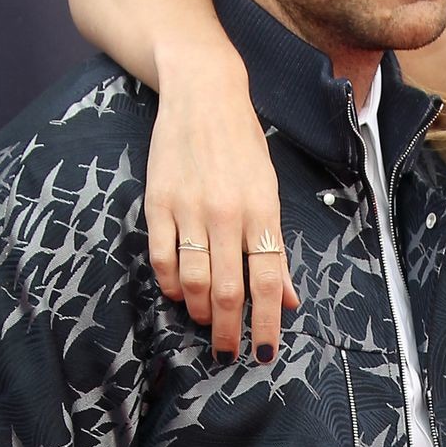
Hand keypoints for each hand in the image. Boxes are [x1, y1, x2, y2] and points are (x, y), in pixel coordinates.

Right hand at [144, 47, 297, 359]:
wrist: (202, 94)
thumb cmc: (242, 145)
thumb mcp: (270, 191)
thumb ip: (275, 247)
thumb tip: (287, 298)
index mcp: (262, 211)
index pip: (268, 281)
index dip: (266, 323)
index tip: (264, 352)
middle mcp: (227, 213)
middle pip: (228, 289)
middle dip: (229, 330)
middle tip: (228, 351)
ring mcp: (190, 208)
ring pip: (192, 280)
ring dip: (199, 310)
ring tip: (205, 320)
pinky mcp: (158, 202)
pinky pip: (162, 257)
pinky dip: (169, 284)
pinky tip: (176, 292)